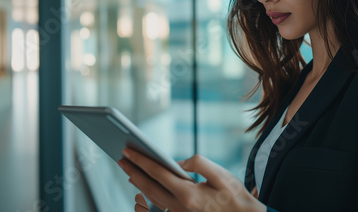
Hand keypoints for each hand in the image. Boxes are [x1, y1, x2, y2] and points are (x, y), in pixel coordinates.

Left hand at [118, 148, 266, 211]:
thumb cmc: (235, 196)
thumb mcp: (220, 174)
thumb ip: (198, 163)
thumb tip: (179, 162)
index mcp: (188, 194)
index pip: (158, 173)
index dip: (142, 160)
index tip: (129, 151)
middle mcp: (180, 206)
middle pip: (149, 186)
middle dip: (134, 171)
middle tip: (121, 159)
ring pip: (153, 197)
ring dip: (139, 183)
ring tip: (129, 171)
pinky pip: (160, 205)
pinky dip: (149, 194)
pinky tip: (145, 189)